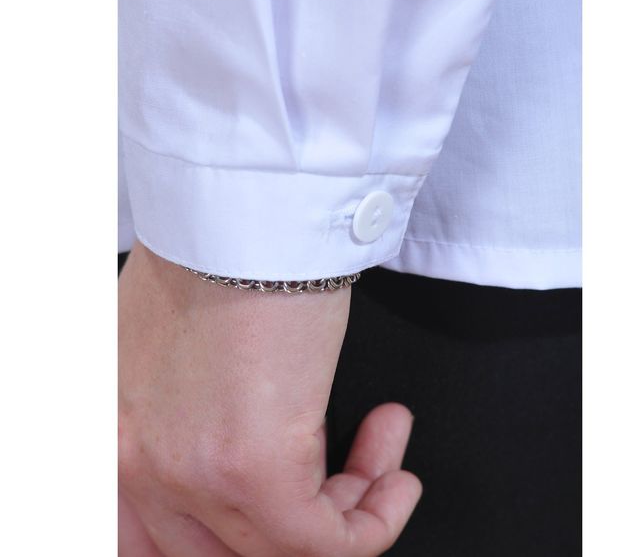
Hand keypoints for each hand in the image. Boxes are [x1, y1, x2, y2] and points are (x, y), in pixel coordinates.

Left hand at [118, 241, 420, 555]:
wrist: (249, 209)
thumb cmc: (221, 248)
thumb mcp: (171, 333)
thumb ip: (178, 396)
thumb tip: (229, 419)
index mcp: (115, 432)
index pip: (142, 541)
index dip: (219, 541)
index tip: (285, 507)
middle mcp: (139, 463)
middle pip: (222, 553)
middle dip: (303, 522)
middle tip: (347, 482)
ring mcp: (192, 472)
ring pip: (279, 550)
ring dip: (351, 510)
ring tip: (384, 460)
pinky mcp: (254, 467)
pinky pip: (326, 544)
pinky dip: (372, 520)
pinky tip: (395, 472)